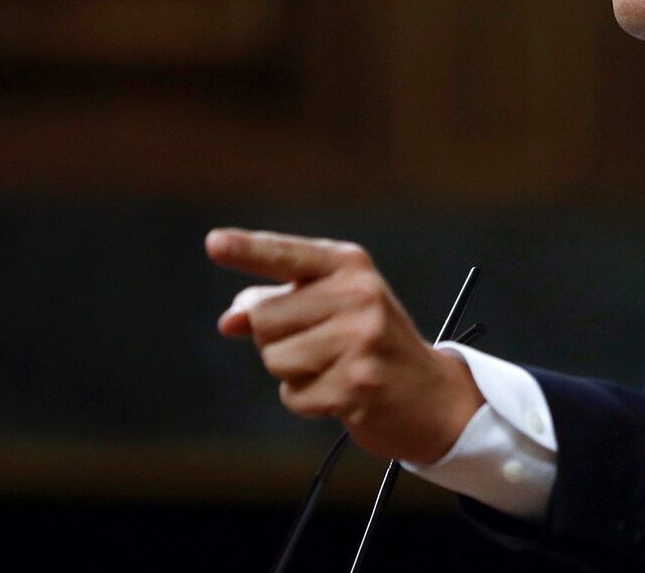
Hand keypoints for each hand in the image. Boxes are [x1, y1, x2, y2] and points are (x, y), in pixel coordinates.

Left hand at [206, 228, 484, 463]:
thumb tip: (229, 321)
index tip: (213, 243)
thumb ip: (277, 303)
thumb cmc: (371, 342)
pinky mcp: (358, 383)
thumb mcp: (332, 307)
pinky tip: (341, 393)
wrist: (431, 394)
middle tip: (321, 346)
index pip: (286, 255)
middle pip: (264, 318)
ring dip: (293, 373)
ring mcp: (361, 338)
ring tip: (333, 368)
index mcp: (349, 266)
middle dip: (276, 340)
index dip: (247, 250)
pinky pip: (294, 395)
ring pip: (275, 358)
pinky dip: (308, 401)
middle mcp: (359, 294)